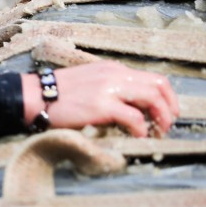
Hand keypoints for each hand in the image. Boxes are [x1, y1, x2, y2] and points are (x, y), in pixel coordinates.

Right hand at [21, 61, 179, 137]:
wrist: (35, 95)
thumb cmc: (59, 93)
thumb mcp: (90, 83)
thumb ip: (110, 89)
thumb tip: (130, 107)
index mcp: (112, 69)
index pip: (152, 78)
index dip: (167, 96)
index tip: (168, 112)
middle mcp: (114, 75)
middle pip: (158, 86)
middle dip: (169, 108)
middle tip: (167, 125)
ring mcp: (108, 89)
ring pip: (152, 98)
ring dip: (161, 118)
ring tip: (157, 132)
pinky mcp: (101, 106)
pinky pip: (134, 117)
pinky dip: (142, 129)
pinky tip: (138, 136)